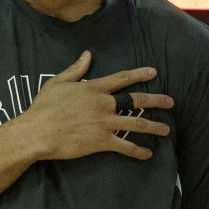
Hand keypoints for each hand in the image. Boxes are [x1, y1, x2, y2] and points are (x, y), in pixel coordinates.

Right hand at [16, 52, 172, 161]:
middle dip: (156, 101)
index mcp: (94, 89)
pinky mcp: (101, 141)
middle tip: (170, 102)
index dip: (139, 74)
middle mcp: (104, 104)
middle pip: (136, 101)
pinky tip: (147, 153)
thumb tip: (87, 54)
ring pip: (136, 124)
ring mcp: (104, 123)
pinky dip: (137, 151)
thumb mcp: (58, 82)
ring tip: (166, 129)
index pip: (122, 78)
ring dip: (153, 127)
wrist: (37, 132)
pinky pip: (124, 146)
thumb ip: (76, 69)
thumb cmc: (44, 107)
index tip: (153, 72)